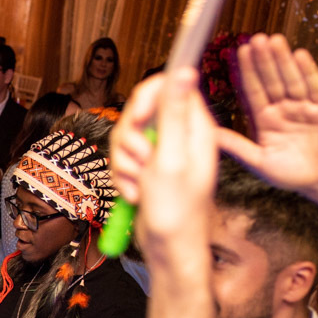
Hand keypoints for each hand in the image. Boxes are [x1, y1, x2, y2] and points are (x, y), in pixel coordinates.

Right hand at [110, 68, 216, 244]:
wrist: (169, 248)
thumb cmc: (177, 210)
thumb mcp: (172, 158)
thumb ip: (174, 113)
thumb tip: (184, 69)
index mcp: (195, 126)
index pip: (168, 86)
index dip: (147, 98)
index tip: (138, 120)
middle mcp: (179, 135)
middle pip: (141, 110)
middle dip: (129, 136)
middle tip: (138, 159)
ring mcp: (162, 152)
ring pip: (126, 136)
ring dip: (124, 162)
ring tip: (137, 184)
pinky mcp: (148, 169)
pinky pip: (123, 159)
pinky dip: (123, 177)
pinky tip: (134, 194)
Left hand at [217, 33, 317, 195]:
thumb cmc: (290, 174)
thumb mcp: (258, 160)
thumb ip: (236, 145)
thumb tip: (208, 134)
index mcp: (265, 119)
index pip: (253, 91)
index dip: (246, 72)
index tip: (238, 52)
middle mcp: (283, 109)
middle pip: (271, 80)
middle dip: (263, 60)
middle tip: (254, 38)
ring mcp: (304, 108)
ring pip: (291, 79)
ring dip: (282, 60)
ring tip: (274, 40)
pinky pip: (315, 88)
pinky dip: (308, 71)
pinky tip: (299, 56)